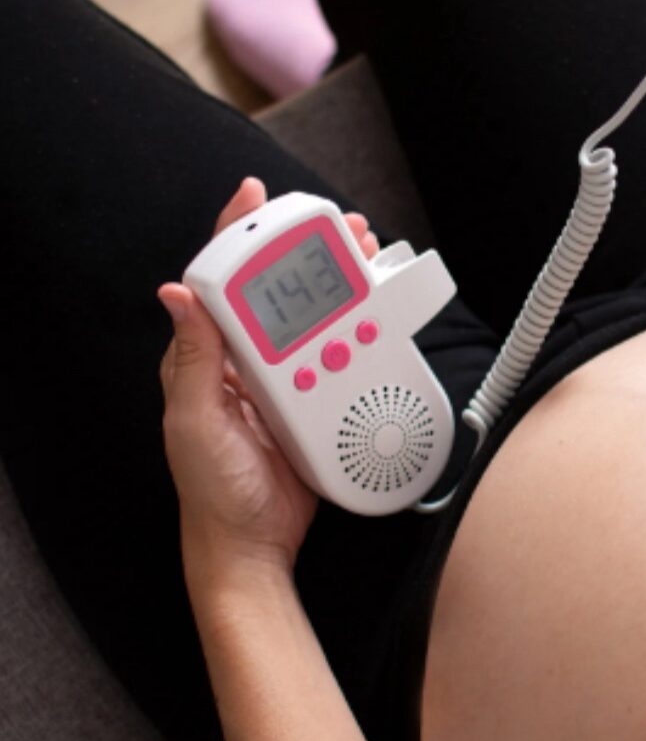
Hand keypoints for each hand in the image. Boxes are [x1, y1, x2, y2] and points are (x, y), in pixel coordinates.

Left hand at [158, 178, 378, 575]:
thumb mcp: (194, 423)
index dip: (237, 235)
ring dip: (339, 286)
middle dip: (303, 251)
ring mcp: (283, 382)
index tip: (256, 195)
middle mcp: (245, 363)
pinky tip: (375, 318)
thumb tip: (177, 296)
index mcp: (207, 359)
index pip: (220, 283)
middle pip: (277, 291)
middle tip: (336, 229)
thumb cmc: (213, 490)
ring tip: (364, 260)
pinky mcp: (314, 402)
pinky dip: (356, 333)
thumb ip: (192, 361)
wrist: (254, 545)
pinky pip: (336, 358)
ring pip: (313, 320)